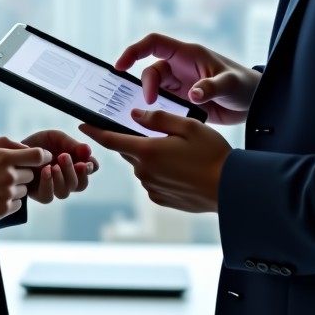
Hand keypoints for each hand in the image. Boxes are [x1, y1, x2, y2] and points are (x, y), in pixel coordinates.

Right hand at [0, 137, 50, 219]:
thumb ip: (8, 143)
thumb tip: (27, 149)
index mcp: (4, 158)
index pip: (38, 156)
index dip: (42, 156)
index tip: (40, 158)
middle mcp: (8, 177)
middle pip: (31, 174)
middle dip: (21, 171)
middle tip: (2, 172)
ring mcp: (6, 195)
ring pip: (24, 190)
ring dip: (15, 187)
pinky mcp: (1, 211)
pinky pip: (17, 204)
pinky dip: (10, 200)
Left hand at [22, 129, 98, 203]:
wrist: (15, 148)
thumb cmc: (39, 143)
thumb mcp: (56, 138)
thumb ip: (72, 144)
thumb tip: (88, 151)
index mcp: (76, 164)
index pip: (91, 169)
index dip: (90, 167)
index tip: (84, 161)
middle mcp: (67, 179)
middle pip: (80, 185)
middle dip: (74, 172)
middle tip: (64, 157)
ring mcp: (54, 188)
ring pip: (65, 193)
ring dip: (61, 179)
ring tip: (53, 165)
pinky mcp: (39, 194)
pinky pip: (48, 197)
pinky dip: (48, 184)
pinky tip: (45, 171)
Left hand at [80, 110, 231, 212]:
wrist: (231, 190)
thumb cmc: (212, 155)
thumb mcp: (188, 127)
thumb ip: (158, 119)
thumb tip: (134, 116)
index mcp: (147, 151)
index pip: (111, 140)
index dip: (95, 131)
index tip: (83, 124)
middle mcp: (144, 172)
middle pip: (130, 151)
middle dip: (137, 141)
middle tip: (159, 134)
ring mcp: (151, 187)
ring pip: (142, 166)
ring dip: (152, 157)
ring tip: (180, 153)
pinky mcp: (161, 199)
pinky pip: (153, 180)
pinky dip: (161, 172)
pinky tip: (181, 169)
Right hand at [115, 33, 258, 125]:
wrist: (255, 103)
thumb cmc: (245, 85)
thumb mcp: (230, 84)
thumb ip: (211, 87)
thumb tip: (193, 95)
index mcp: (188, 55)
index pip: (154, 44)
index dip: (134, 51)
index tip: (120, 66)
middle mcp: (180, 67)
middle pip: (150, 70)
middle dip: (146, 86)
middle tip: (151, 103)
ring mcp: (181, 85)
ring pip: (155, 89)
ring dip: (151, 100)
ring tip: (153, 115)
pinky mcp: (183, 101)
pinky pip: (163, 104)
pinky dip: (158, 112)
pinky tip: (158, 123)